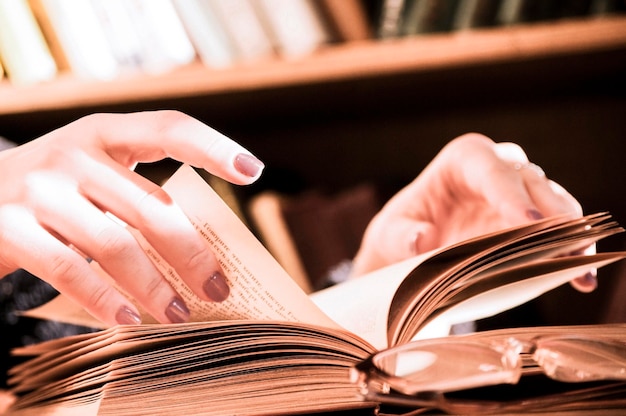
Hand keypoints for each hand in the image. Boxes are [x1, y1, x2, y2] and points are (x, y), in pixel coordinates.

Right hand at [0, 111, 264, 324]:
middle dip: (192, 254)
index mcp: (104, 133)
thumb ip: (137, 199)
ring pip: (115, 242)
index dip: (214, 147)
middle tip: (218, 289)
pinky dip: (103, 298)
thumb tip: (201, 254)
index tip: (253, 172)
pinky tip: (128, 319)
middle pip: (151, 206)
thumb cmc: (53, 195)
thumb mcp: (93, 179)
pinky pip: (68, 268)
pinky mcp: (8, 225)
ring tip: (179, 314)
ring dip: (154, 285)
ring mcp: (39, 187)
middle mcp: (73, 152)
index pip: (168, 127)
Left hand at [351, 133, 594, 291]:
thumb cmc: (402, 230)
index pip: (492, 171)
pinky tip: (581, 277)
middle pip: (533, 184)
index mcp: (463, 159)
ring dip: (572, 237)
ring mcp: (520, 191)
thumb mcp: (390, 233)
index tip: (527, 221)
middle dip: (553, 217)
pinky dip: (572, 250)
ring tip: (581, 272)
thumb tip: (422, 240)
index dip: (511, 195)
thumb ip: (401, 236)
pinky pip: (560, 229)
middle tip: (568, 248)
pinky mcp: (532, 217)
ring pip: (556, 204)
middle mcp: (498, 167)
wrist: (414, 243)